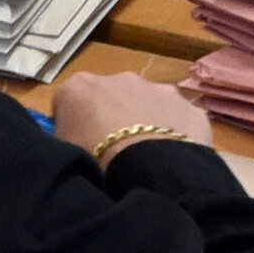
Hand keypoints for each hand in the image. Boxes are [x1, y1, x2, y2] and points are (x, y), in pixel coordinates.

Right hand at [52, 70, 216, 165]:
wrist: (150, 174)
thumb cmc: (94, 164)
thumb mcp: (64, 151)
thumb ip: (67, 135)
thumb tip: (73, 137)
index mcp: (80, 87)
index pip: (71, 102)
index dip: (75, 125)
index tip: (80, 146)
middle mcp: (120, 78)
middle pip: (113, 97)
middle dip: (114, 117)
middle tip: (115, 152)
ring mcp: (159, 89)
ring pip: (150, 104)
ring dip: (147, 123)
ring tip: (146, 158)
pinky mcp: (189, 108)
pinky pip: (179, 121)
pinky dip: (176, 135)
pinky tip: (173, 160)